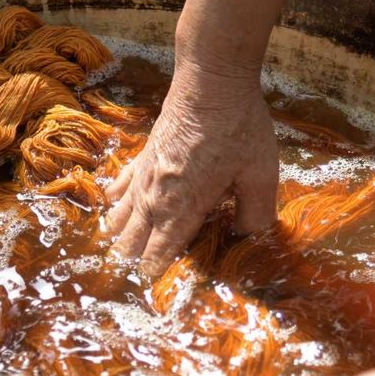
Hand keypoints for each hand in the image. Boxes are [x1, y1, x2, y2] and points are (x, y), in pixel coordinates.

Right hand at [105, 61, 278, 276]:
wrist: (211, 80)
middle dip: (131, 265)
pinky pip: (117, 189)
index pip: (158, 257)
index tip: (157, 295)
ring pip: (117, 220)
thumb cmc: (239, 128)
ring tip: (120, 257)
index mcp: (181, 209)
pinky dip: (114, 205)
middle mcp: (154, 198)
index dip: (156, 278)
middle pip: (129, 244)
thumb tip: (247, 241)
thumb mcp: (261, 176)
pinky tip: (114, 212)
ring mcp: (143, 177)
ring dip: (119, 240)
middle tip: (133, 283)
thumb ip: (255, 217)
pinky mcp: (141, 158)